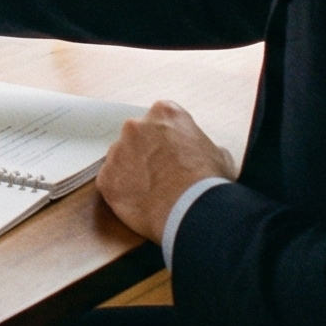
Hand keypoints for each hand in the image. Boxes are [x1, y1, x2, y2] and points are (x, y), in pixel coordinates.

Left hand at [95, 102, 236, 241]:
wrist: (192, 211)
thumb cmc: (208, 184)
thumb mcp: (219, 154)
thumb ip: (201, 145)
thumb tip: (201, 153)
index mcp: (165, 113)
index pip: (160, 120)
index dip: (167, 140)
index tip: (172, 154)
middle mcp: (136, 126)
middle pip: (137, 137)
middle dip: (146, 153)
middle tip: (161, 175)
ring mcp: (117, 151)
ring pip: (121, 159)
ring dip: (131, 172)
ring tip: (152, 193)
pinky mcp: (106, 178)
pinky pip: (110, 183)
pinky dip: (121, 192)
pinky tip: (140, 203)